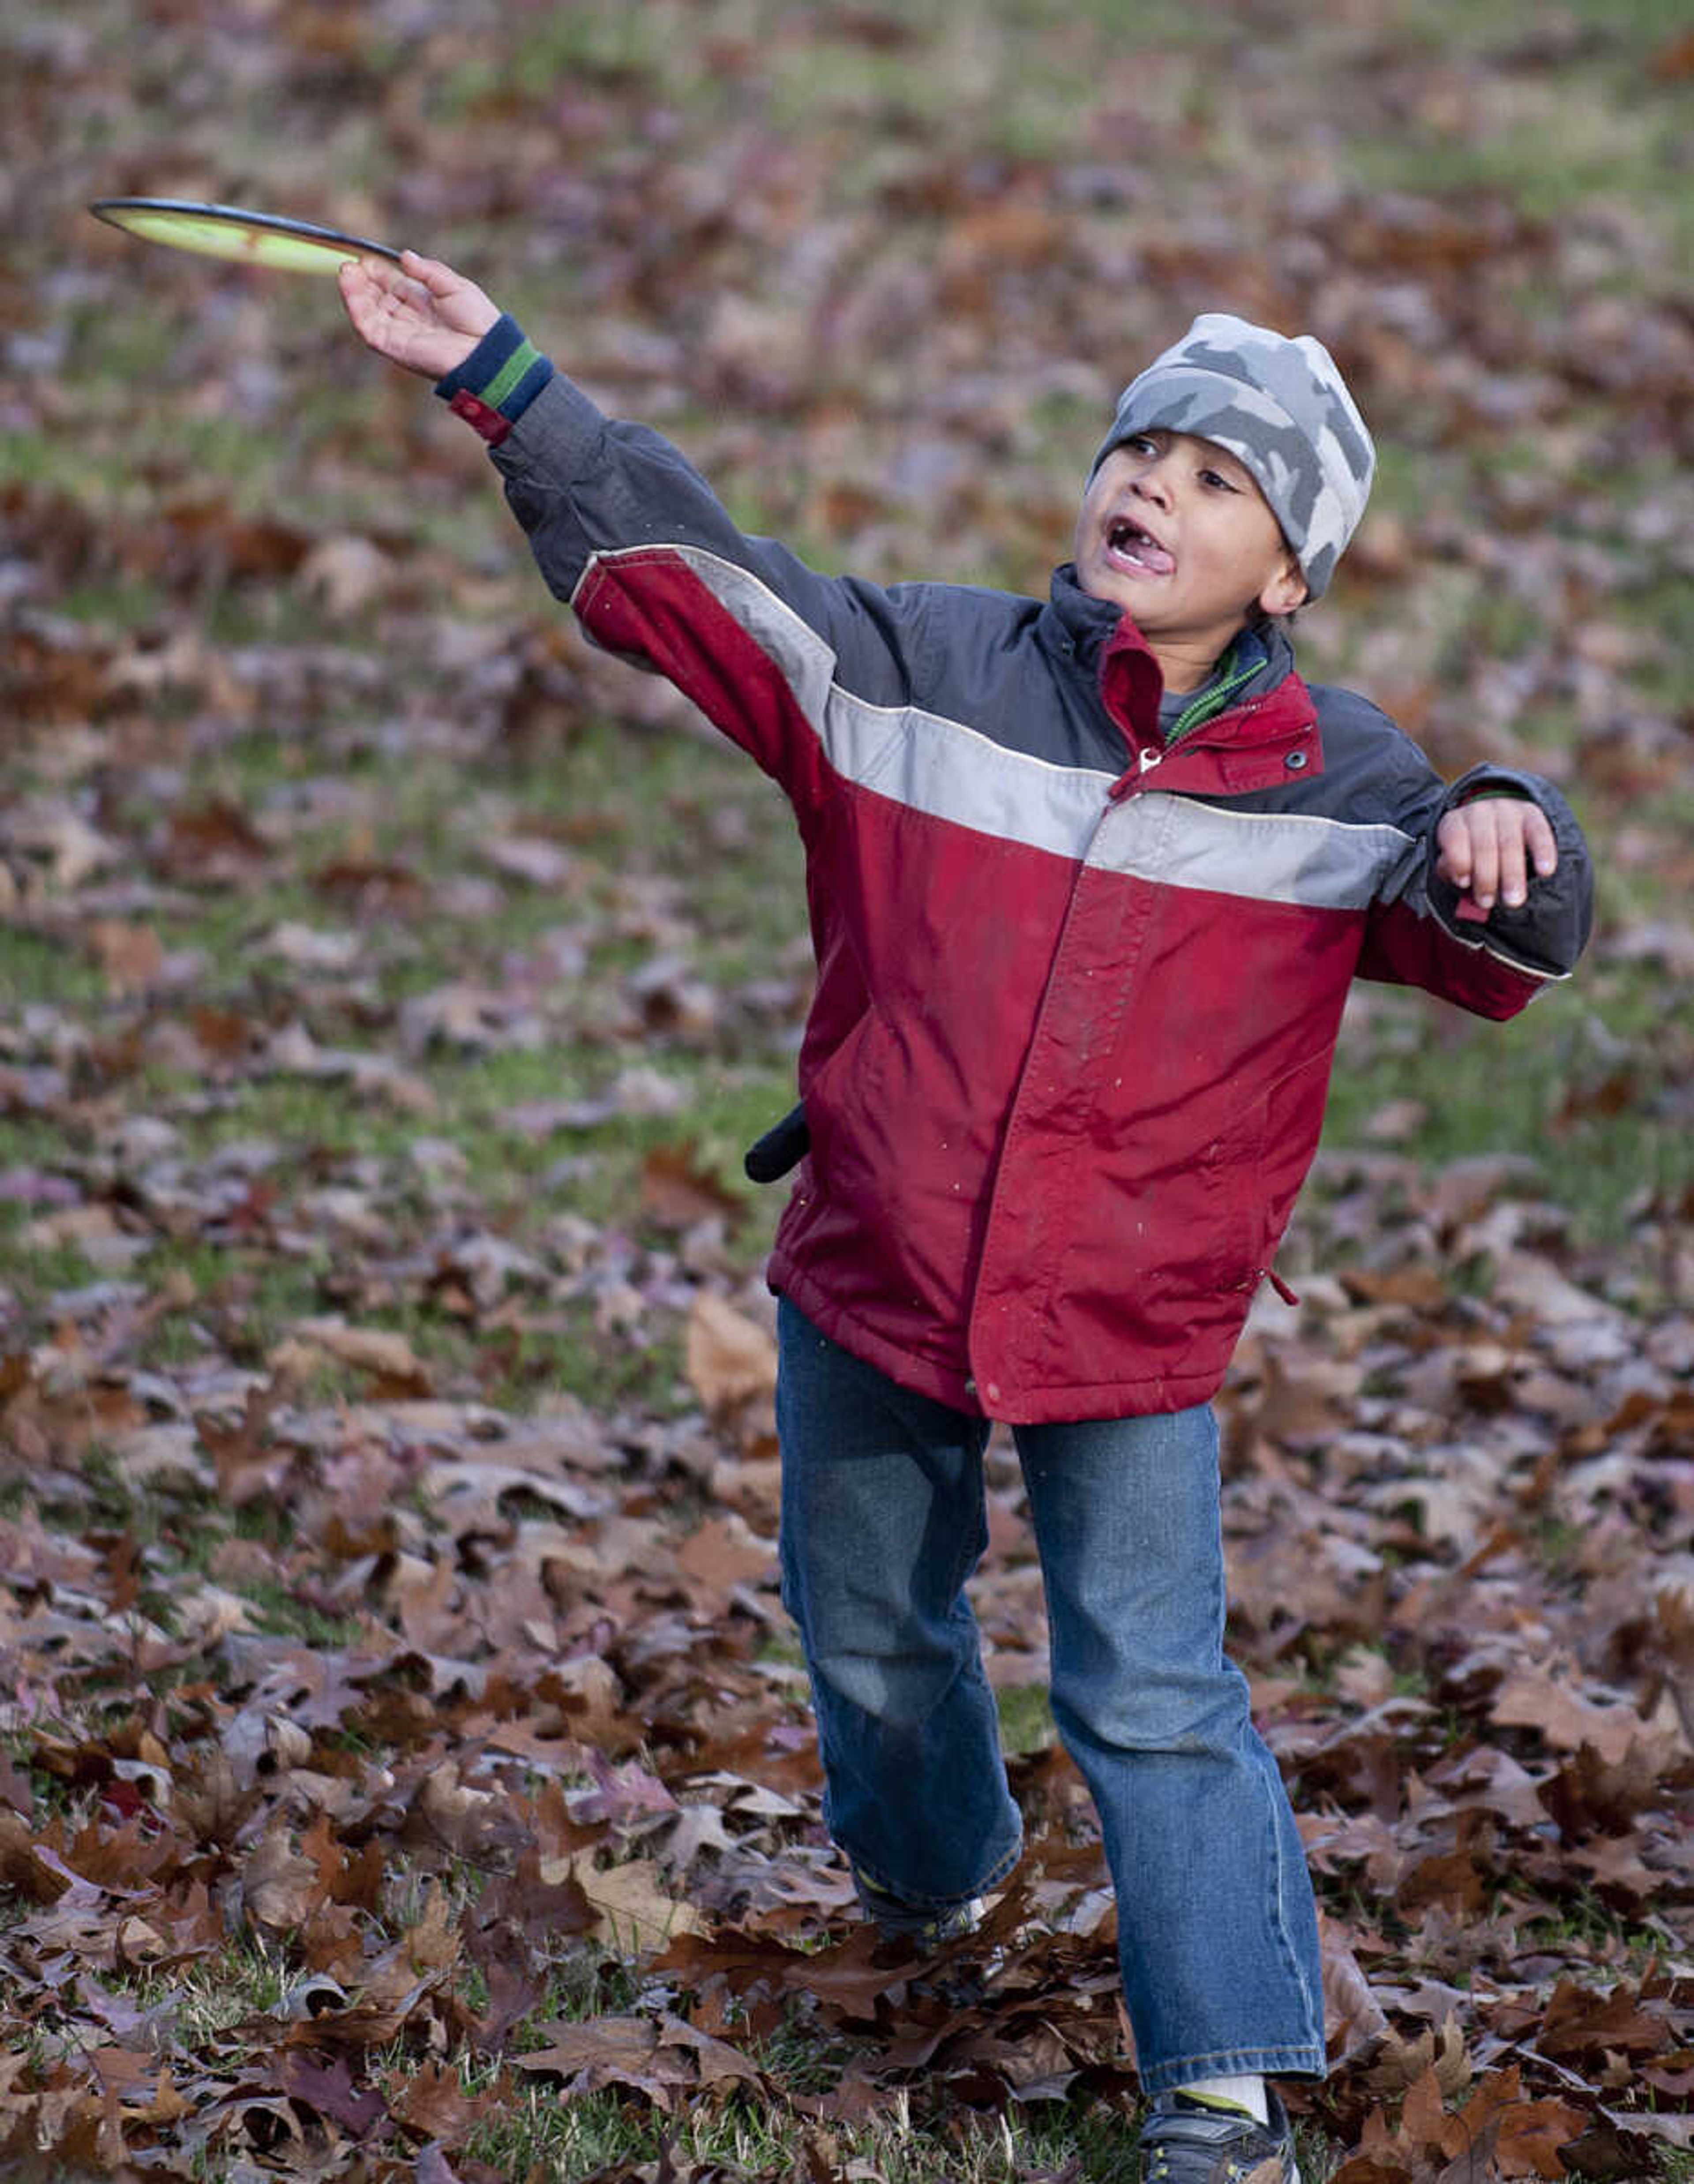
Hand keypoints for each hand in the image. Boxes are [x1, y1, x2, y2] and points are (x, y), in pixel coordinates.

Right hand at [337, 248, 500, 380]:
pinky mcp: (394, 347)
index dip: (376, 271)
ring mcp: (399, 333)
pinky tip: (350, 289)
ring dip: (353, 292)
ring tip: (346, 271)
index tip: (365, 257)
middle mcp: (407, 317)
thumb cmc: (477, 320)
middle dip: (361, 280)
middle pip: (375, 297)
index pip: (390, 284)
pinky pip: (368, 327)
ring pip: (367, 311)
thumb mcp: (454, 285)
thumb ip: (427, 271)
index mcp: (421, 302)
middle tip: (351, 264)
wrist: (485, 350)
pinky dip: (356, 309)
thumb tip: (404, 256)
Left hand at [1435, 797, 1557, 923]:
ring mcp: (1507, 810)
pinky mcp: (1532, 814)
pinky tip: (1545, 871)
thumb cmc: (1468, 853)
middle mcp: (1479, 812)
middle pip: (1483, 844)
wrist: (1494, 826)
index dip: (1458, 861)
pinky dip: (1543, 852)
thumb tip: (1464, 882)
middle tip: (1487, 903)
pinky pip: (1539, 832)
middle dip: (1486, 876)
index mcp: (1455, 821)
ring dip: (1512, 873)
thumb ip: (1453, 872)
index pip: (1454, 838)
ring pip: (1510, 842)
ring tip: (1513, 900)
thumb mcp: (1453, 862)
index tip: (1464, 883)